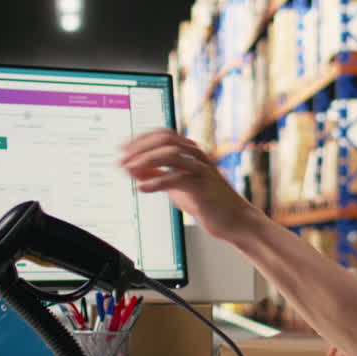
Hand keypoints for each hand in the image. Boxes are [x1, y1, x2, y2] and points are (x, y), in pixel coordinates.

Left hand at [119, 129, 257, 241]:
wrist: (234, 220)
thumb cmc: (207, 202)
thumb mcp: (176, 185)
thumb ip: (157, 175)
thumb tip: (133, 168)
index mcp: (190, 152)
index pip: (163, 135)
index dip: (141, 139)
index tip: (123, 149)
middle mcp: (196, 156)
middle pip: (165, 139)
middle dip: (140, 147)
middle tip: (123, 159)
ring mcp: (200, 169)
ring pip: (171, 153)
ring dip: (145, 160)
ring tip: (129, 170)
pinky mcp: (202, 186)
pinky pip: (177, 178)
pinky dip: (156, 182)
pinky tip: (143, 188)